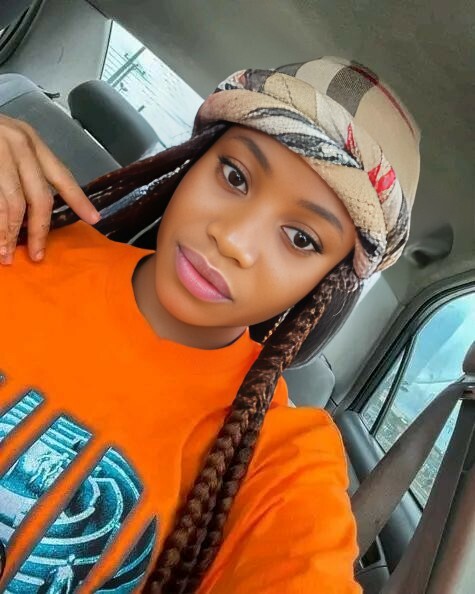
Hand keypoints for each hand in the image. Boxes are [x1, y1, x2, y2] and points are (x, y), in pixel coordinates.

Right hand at [0, 114, 100, 264]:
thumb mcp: (9, 142)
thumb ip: (26, 169)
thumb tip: (41, 209)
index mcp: (31, 142)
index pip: (62, 175)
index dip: (78, 199)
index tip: (94, 219)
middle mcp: (18, 145)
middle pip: (39, 198)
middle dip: (39, 231)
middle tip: (37, 255)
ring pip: (12, 204)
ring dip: (9, 234)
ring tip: (6, 256)